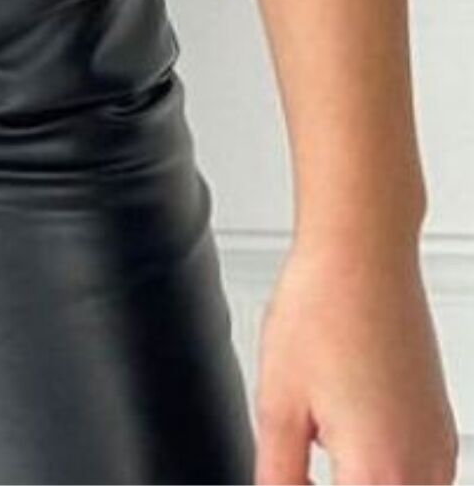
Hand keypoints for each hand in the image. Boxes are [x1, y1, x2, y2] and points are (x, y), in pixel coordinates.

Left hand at [255, 235, 459, 483]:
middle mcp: (422, 469)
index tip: (289, 480)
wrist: (362, 254)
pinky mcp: (440, 427)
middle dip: (336, 485)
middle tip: (299, 467)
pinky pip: (421, 477)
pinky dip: (387, 474)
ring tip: (321, 448)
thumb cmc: (324, 309)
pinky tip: (351, 446)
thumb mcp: (277, 405)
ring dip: (361, 480)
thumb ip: (277, 474)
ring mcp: (437, 448)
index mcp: (378, 472)